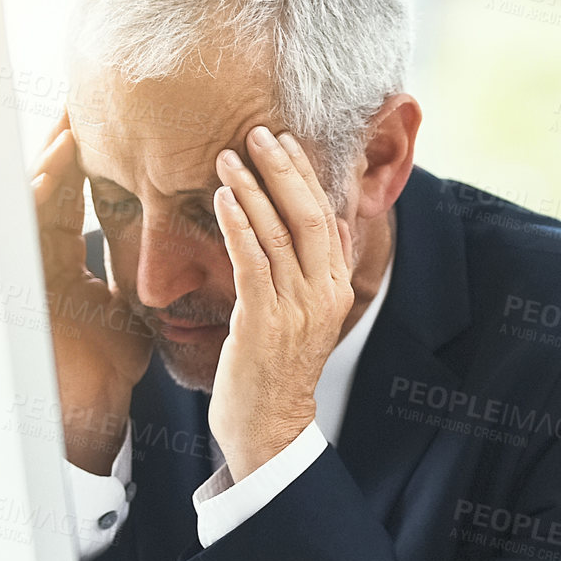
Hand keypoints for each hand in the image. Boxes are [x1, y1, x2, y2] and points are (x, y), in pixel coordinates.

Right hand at [32, 110, 153, 473]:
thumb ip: (141, 275)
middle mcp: (42, 256)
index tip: (108, 120)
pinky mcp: (19, 282)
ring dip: (50, 160)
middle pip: (50, 188)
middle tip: (79, 99)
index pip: (76, 197)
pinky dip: (38, 196)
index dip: (88, 158)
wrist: (85, 412)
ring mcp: (27, 267)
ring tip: (68, 123)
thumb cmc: (104, 367)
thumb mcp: (127, 309)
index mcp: (67, 259)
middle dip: (62, 144)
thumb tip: (178, 249)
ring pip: (32, 202)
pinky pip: (26, 229)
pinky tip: (54, 168)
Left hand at [208, 125, 354, 479]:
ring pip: (278, 234)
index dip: (306, 175)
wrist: (269, 427)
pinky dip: (238, 226)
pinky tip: (223, 199)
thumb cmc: (278, 370)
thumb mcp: (307, 316)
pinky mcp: (264, 322)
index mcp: (336, 288)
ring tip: (228, 157)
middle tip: (258, 133)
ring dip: (252, 189)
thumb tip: (331, 228)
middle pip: (309, 215)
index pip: (326, 216)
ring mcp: (297, 309)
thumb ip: (319, 272)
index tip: (284, 141)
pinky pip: (253, 262)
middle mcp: (324, 295)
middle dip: (283, 169)